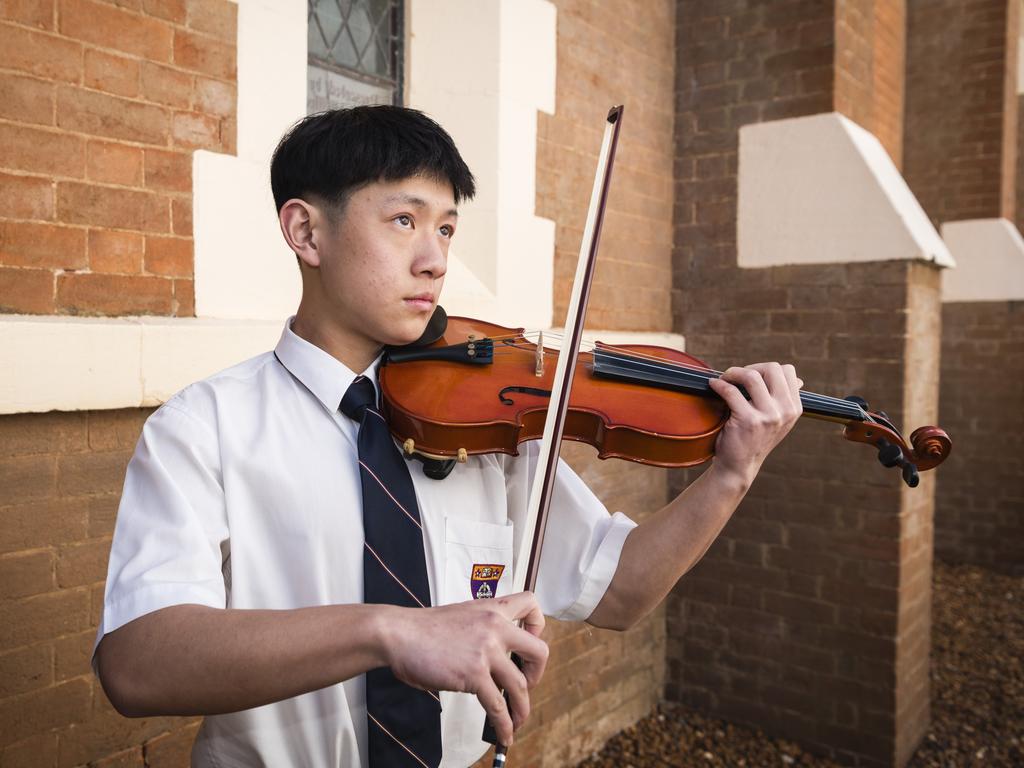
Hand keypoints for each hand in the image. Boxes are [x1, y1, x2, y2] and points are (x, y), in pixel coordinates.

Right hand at [381, 591, 547, 746]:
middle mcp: (495, 626)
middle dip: (537, 675)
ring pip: (521, 685)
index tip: (528, 644)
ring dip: (522, 709)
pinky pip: (498, 705)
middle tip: (525, 685)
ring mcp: (486, 650)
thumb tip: (496, 660)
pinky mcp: (474, 674)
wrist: (398, 633)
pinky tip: (504, 734)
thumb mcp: (462, 615)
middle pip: (539, 651)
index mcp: (491, 609)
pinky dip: (504, 724)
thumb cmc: (423, 629)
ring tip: (517, 720)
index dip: (538, 626)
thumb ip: (482, 629)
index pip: (531, 604)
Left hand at [707, 362, 802, 486]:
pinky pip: (731, 391)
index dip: (765, 369)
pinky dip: (719, 385)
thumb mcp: (778, 420)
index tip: (751, 376)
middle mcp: (785, 411)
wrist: (739, 466)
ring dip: (733, 373)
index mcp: (794, 408)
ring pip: (752, 376)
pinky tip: (714, 386)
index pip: (788, 371)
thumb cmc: (754, 439)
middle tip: (735, 376)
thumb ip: (784, 399)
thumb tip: (798, 379)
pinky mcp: (748, 421)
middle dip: (750, 367)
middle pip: (772, 368)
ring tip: (724, 379)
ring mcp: (768, 416)